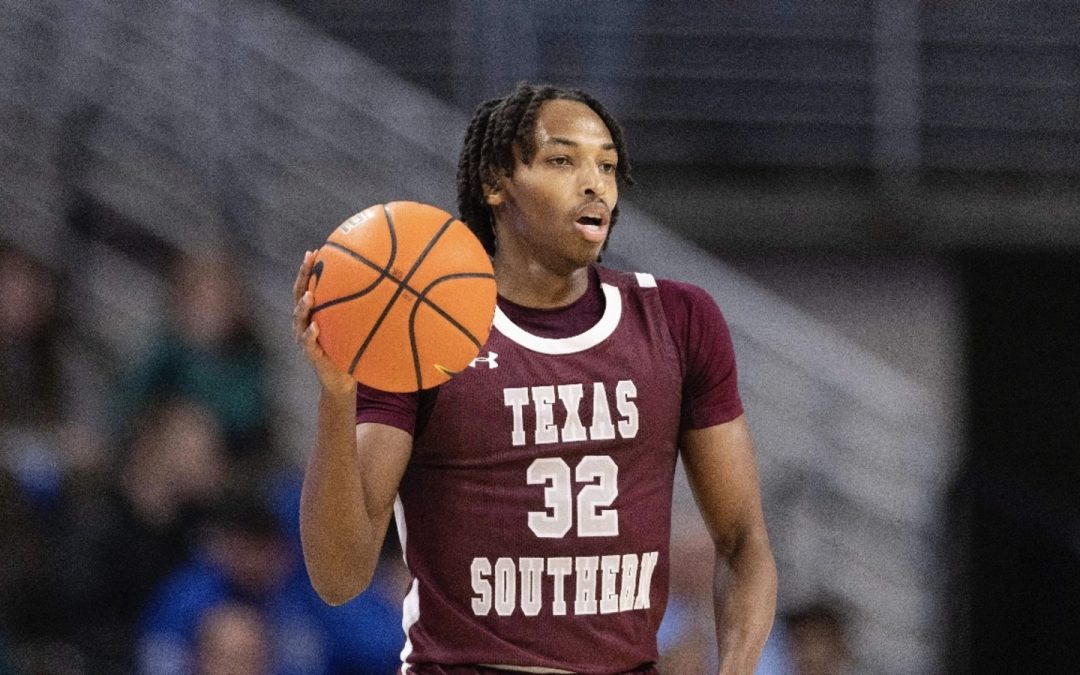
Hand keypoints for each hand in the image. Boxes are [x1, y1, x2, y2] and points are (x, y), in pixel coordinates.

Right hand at [293, 250, 355, 396]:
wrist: (342, 379)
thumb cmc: (350, 348)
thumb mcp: (355, 327)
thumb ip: (362, 310)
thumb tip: (387, 289)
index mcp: (314, 313)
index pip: (308, 286)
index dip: (308, 269)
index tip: (314, 251)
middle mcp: (305, 322)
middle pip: (299, 295)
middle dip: (302, 276)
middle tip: (309, 260)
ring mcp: (304, 338)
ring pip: (299, 318)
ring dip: (303, 306)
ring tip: (309, 295)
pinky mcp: (311, 354)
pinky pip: (308, 343)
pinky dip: (311, 334)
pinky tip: (315, 326)